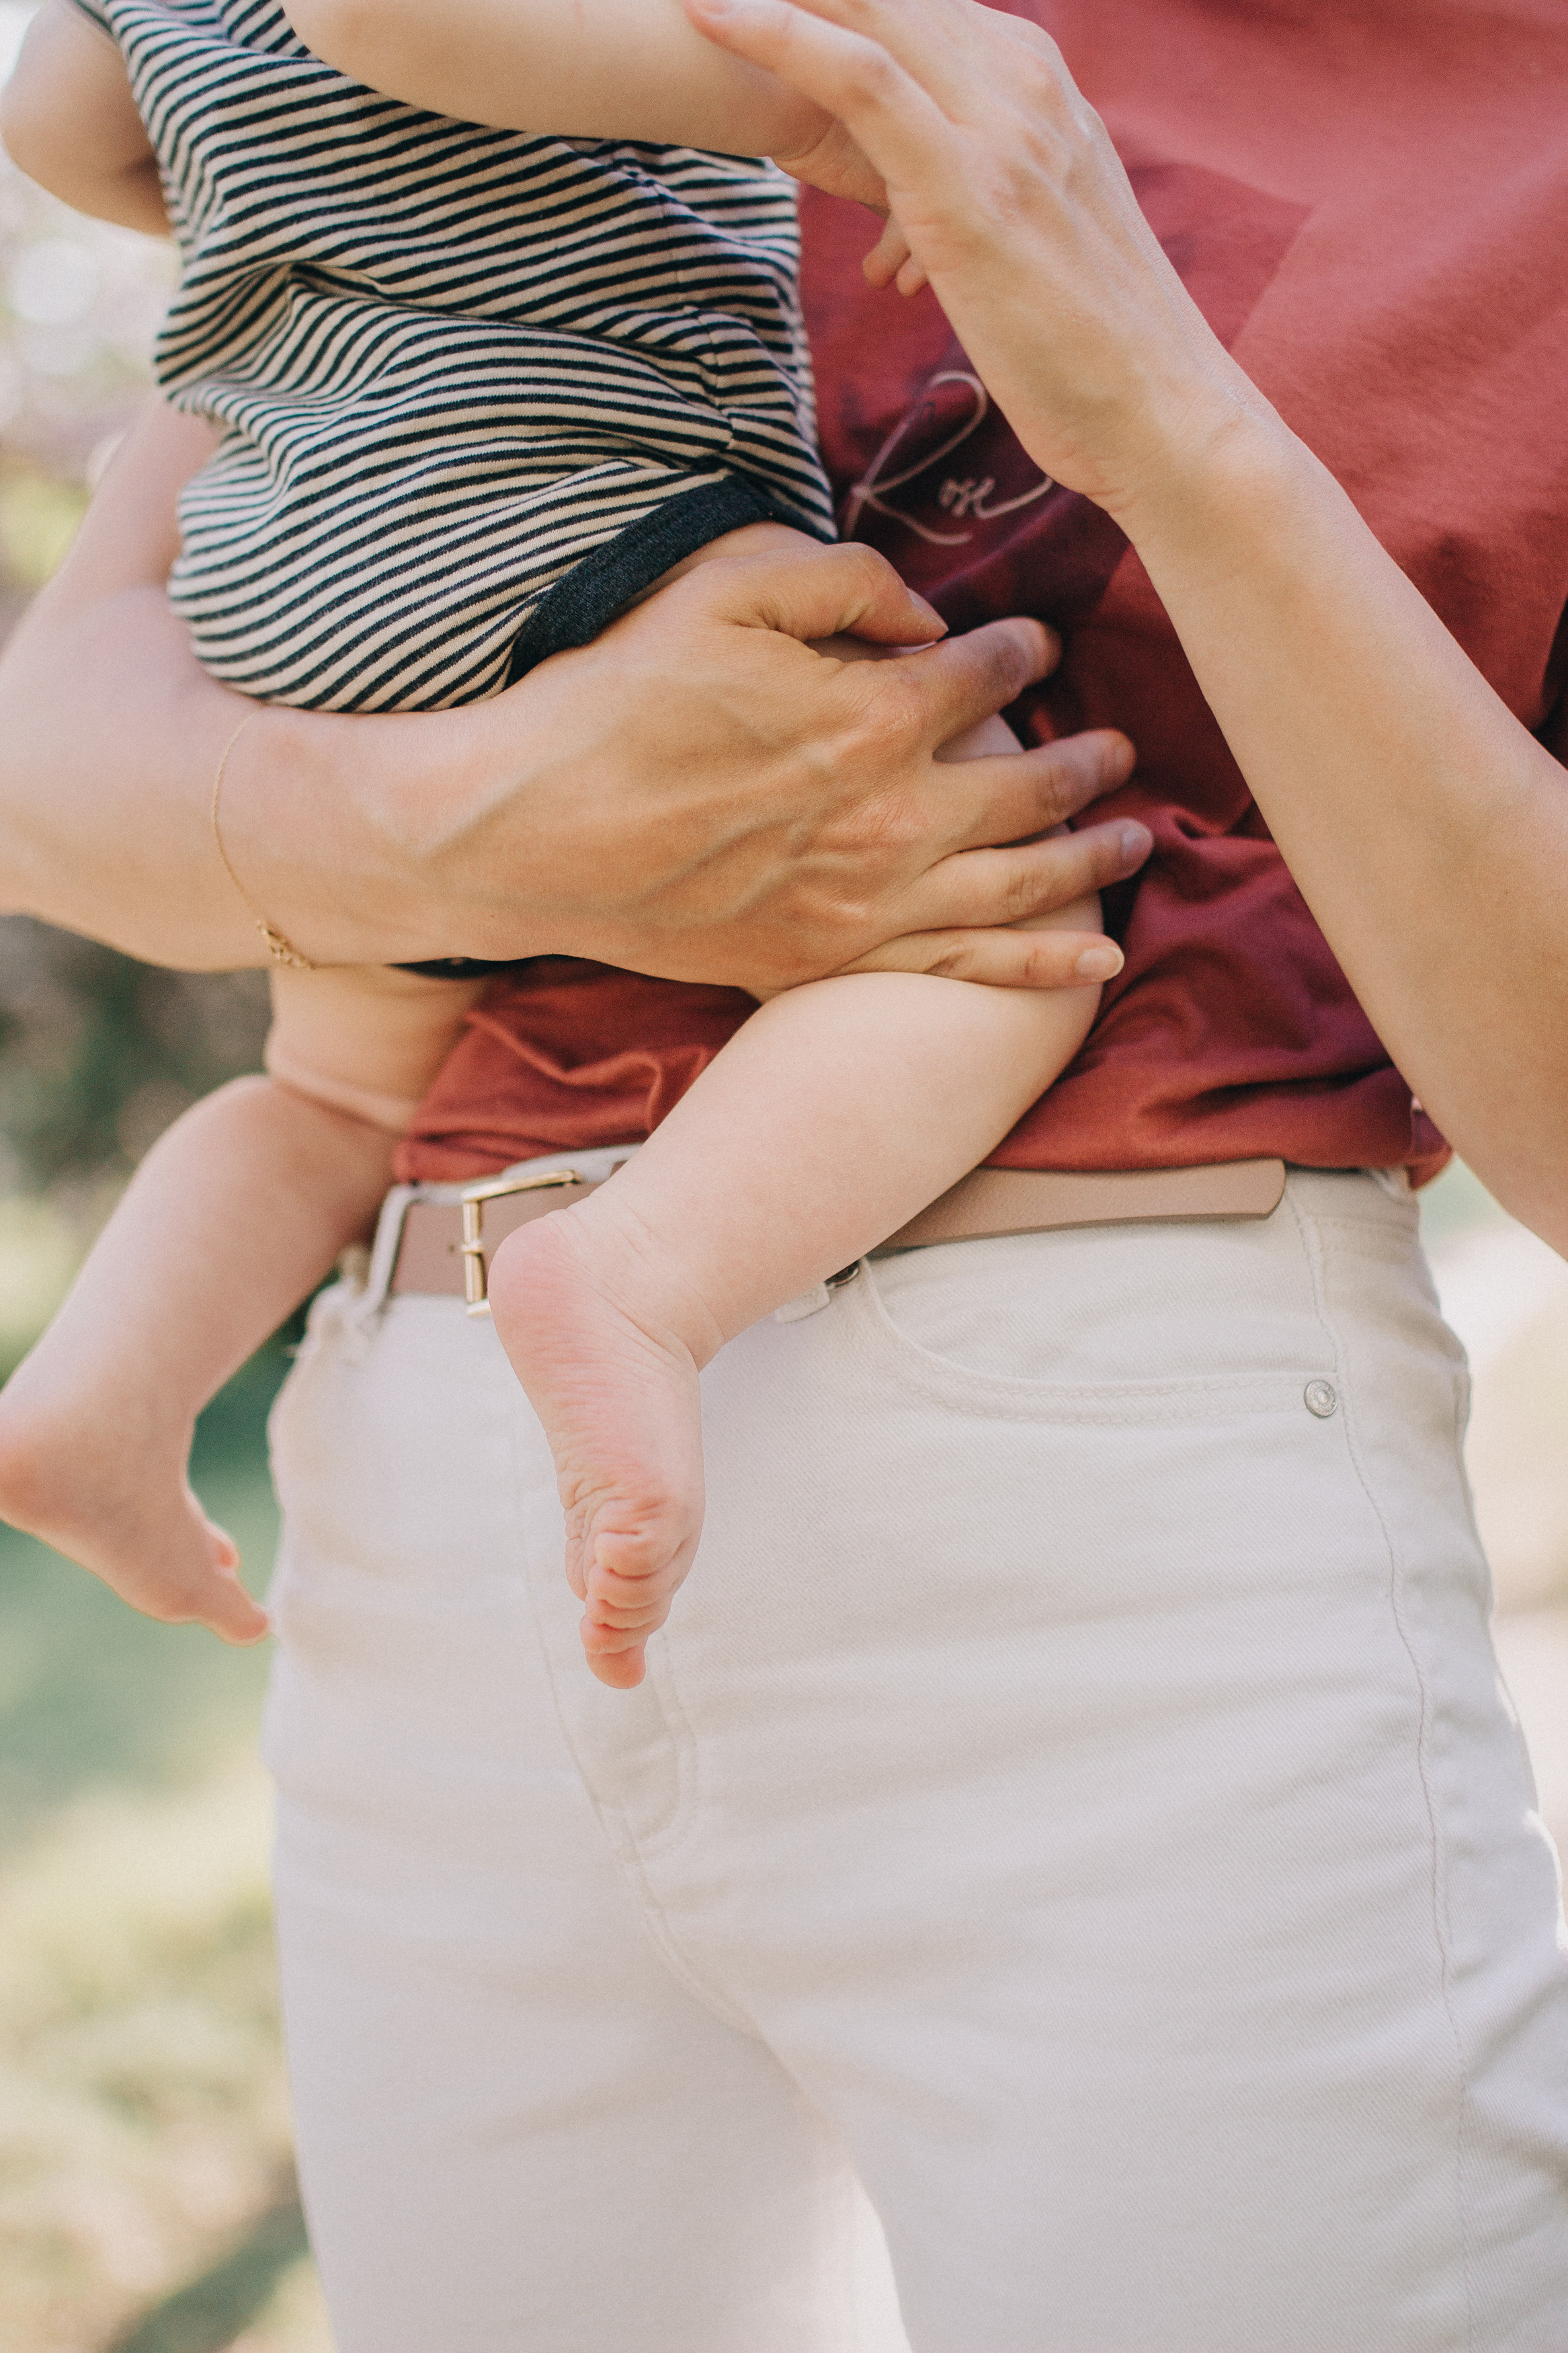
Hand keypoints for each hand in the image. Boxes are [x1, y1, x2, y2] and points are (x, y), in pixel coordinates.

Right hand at [375, 537, 1147, 993]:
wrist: (530, 834)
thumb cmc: (615, 702)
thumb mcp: (718, 589)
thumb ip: (838, 578)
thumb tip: (924, 609)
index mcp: (870, 715)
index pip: (983, 675)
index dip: (1015, 651)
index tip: (1030, 644)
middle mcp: (891, 818)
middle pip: (1027, 786)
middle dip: (1084, 761)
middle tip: (1119, 747)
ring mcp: (867, 900)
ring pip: (1019, 882)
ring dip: (1090, 857)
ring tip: (1134, 836)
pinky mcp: (832, 958)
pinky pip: (964, 968)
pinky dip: (1041, 970)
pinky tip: (1098, 963)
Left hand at [685, 0, 1257, 517]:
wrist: (1158, 411)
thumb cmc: (1089, 351)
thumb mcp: (1032, 241)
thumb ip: (983, 190)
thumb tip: (922, 206)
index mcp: (1042, 87)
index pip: (923, 4)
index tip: (759, 0)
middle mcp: (1027, 83)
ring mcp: (1002, 128)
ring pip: (874, 9)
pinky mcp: (968, 187)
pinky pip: (863, 79)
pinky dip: (780, 36)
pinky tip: (712, 16)